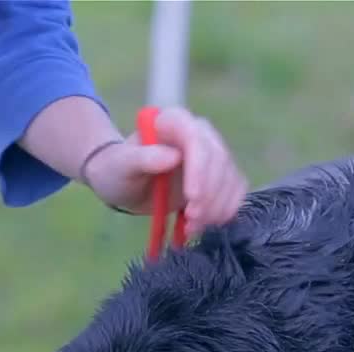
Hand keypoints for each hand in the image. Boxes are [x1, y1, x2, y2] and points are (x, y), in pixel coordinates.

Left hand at [82, 106, 248, 231]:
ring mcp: (212, 156)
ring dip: (217, 207)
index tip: (192, 198)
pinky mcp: (219, 178)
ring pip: (230, 178)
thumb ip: (142, 158)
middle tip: (192, 219)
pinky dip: (224, 212)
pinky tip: (202, 225)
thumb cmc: (118, 170)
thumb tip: (173, 156)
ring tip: (192, 227)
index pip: (197, 139)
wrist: (126, 184)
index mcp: (174, 122)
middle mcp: (199, 134)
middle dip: (210, 194)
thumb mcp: (121, 165)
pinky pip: (235, 192)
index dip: (200, 169)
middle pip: (219, 160)